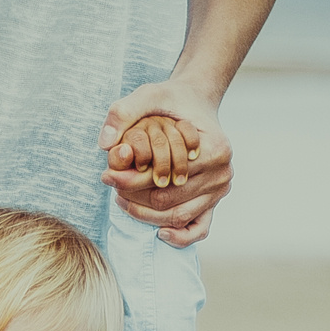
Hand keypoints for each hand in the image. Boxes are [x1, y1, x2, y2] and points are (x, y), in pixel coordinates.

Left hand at [99, 79, 232, 246]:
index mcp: (215, 149)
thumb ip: (124, 112)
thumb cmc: (172, 101)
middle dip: (134, 198)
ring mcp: (221, 190)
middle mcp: (223, 173)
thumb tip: (106, 144)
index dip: (130, 179)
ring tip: (122, 200)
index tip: (106, 174)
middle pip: (168, 200)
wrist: (194, 102)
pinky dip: (179, 235)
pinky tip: (159, 233)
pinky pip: (198, 229)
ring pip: (177, 217)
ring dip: (146, 214)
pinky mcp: (215, 201)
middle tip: (111, 186)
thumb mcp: (148, 94)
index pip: (163, 176)